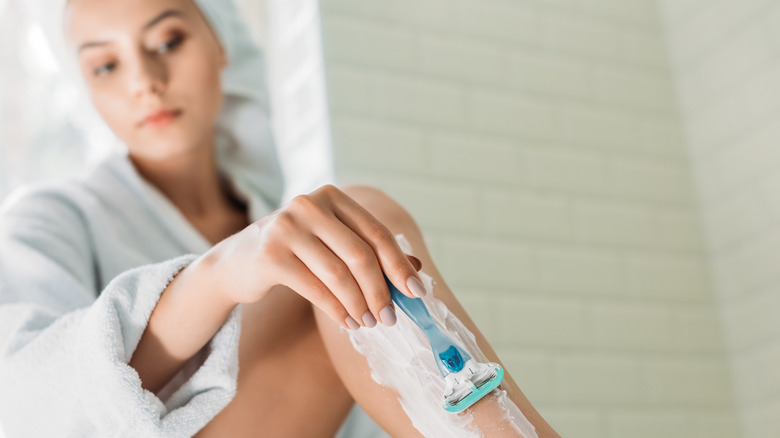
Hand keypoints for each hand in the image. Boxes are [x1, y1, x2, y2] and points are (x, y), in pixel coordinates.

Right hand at [204, 184, 425, 328]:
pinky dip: (337, 310)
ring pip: (338, 274)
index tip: (416, 292)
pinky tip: (348, 322)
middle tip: (390, 317)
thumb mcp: (333, 244)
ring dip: (359, 305)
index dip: (398, 264)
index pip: (376, 232)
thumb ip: (371, 252)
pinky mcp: (271, 255)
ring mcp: (286, 227)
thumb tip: (416, 270)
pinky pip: (315, 289)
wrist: (238, 262)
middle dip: (380, 291)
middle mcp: (309, 205)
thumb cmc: (295, 252)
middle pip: (360, 254)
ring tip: (369, 323)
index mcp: (331, 196)